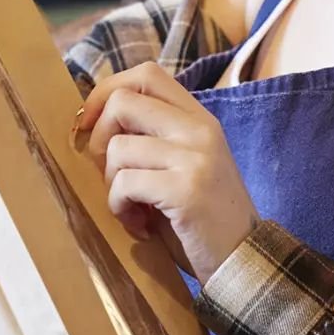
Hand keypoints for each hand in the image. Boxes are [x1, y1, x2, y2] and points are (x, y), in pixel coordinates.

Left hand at [73, 62, 257, 284]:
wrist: (242, 261)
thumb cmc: (203, 219)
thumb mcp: (183, 165)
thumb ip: (152, 138)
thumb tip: (91, 122)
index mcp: (199, 119)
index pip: (147, 74)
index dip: (108, 92)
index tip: (92, 124)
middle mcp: (200, 130)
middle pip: (124, 101)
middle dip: (99, 138)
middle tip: (110, 173)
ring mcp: (195, 157)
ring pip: (118, 147)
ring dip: (111, 184)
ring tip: (132, 208)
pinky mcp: (186, 189)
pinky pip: (124, 183)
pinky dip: (119, 207)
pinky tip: (139, 225)